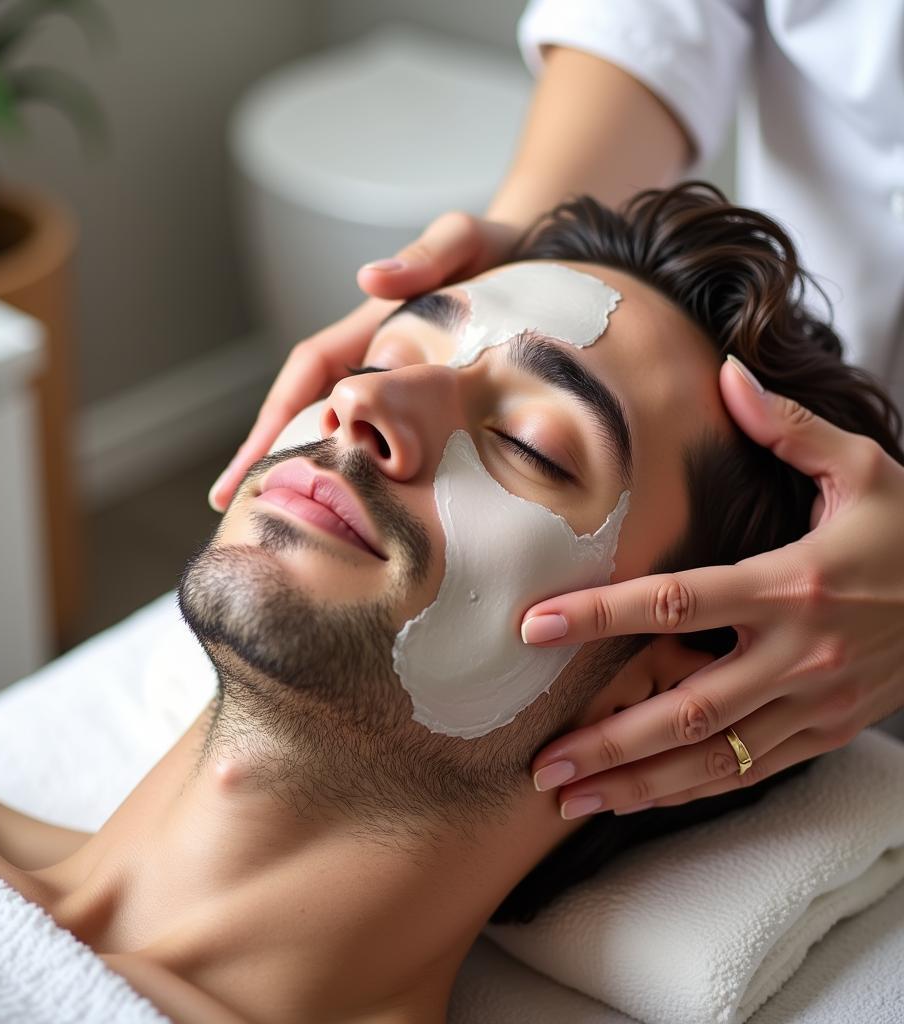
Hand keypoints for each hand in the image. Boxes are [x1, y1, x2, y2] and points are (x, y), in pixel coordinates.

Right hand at [208, 212, 521, 509]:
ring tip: (278, 515)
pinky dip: (362, 472)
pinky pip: (384, 441)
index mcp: (368, 330)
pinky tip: (356, 506)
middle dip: (270, 454)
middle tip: (235, 505)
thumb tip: (368, 280)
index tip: (246, 465)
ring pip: (341, 432)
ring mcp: (395, 384)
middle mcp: (371, 361)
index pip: (307, 377)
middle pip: (308, 411)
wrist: (538, 256)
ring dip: (308, 468)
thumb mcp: (461, 242)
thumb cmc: (495, 248)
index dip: (275, 419)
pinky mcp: (422, 402)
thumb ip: (424, 257)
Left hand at [523, 358, 903, 817]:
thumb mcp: (864, 468)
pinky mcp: (827, 732)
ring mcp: (815, 704)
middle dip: (608, 739)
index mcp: (791, 584)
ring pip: (714, 758)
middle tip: (540, 761)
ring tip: (568, 798)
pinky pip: (751, 773)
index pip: (677, 601)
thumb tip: (726, 372)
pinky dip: (689, 791)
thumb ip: (788, 427)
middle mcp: (798, 655)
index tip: (535, 627)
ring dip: (637, 783)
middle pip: (687, 707)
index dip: (601, 615)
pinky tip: (638, 798)